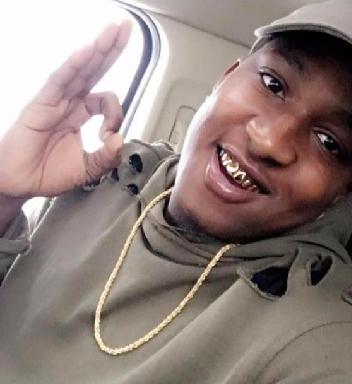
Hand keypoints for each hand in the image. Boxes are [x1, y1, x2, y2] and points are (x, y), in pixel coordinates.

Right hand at [0, 20, 131, 198]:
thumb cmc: (49, 173)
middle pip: (95, 70)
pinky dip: (74, 66)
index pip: (105, 101)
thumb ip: (106, 157)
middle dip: (111, 49)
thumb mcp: (88, 169)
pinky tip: (87, 52)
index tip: (110, 136)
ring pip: (80, 69)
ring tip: (114, 30)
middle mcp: (70, 103)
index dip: (115, 114)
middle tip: (126, 29)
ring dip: (98, 49)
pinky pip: (60, 80)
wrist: (21, 183)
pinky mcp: (41, 104)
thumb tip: (120, 140)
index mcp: (80, 114)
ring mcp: (56, 101)